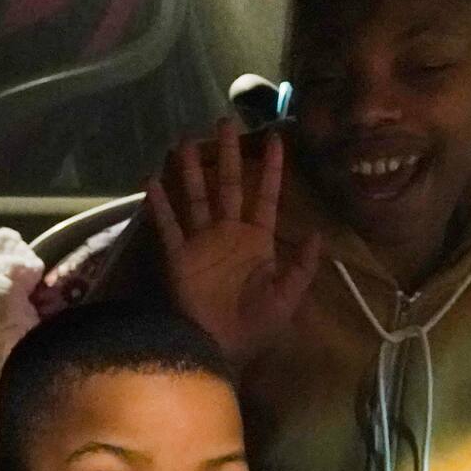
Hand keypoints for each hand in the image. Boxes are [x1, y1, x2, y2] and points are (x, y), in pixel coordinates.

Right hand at [147, 116, 323, 367]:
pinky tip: (152, 181)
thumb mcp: (287, 298)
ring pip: (196, 197)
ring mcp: (202, 243)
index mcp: (257, 241)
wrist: (221, 350)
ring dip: (190, 170)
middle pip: (228, 186)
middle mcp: (228, 234)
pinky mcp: (179, 257)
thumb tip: (318, 235)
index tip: (276, 138)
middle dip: (228, 155)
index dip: (271, 169)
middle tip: (226, 121)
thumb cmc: (255, 328)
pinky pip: (168, 226)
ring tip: (184, 140)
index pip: (266, 197)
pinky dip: (161, 206)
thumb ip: (302, 267)